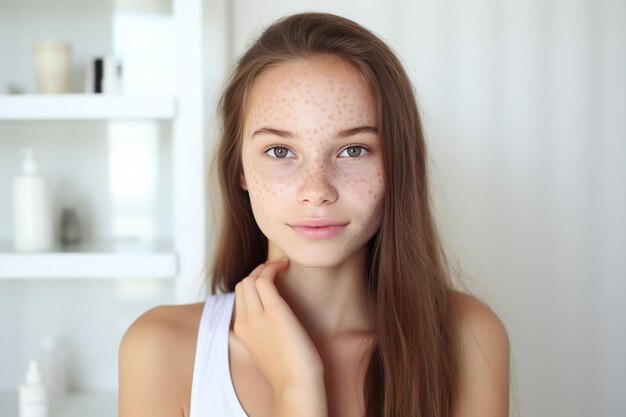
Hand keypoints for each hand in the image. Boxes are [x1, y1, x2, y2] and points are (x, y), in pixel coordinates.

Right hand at [233, 258, 324, 392]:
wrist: (296, 384)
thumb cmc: (288, 369)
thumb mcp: (266, 347)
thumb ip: (261, 331)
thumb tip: (271, 317)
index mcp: (240, 330)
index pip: (239, 296)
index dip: (253, 283)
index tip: (269, 279)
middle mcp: (244, 322)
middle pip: (242, 284)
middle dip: (258, 271)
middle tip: (276, 269)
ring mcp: (257, 317)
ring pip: (250, 278)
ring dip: (265, 266)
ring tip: (281, 265)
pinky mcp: (275, 312)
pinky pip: (265, 279)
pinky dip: (273, 267)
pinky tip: (286, 265)